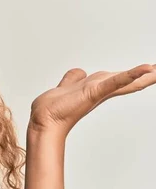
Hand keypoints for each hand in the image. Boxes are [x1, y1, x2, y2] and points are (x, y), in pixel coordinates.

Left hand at [28, 63, 155, 137]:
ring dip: (143, 74)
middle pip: (127, 80)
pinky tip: (145, 69)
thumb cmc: (52, 108)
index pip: (119, 78)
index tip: (151, 68)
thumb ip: (73, 78)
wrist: (43, 120)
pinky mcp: (94, 92)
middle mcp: (100, 90)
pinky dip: (129, 75)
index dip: (135, 73)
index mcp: (95, 88)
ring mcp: (98, 92)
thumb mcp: (66, 86)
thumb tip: (79, 71)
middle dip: (146, 75)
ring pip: (124, 80)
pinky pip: (114, 82)